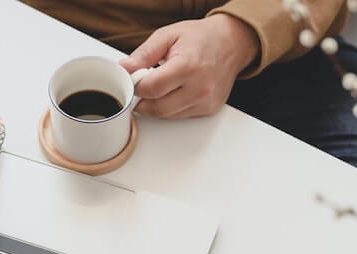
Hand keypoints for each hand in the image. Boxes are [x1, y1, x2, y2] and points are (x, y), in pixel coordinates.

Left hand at [120, 14, 259, 118]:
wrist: (232, 43)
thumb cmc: (201, 38)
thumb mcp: (168, 36)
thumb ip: (144, 54)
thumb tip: (124, 68)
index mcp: (187, 67)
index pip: (151, 89)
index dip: (137, 86)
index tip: (135, 80)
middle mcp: (199, 88)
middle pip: (157, 108)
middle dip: (143, 100)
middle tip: (144, 85)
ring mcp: (206, 102)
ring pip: (167, 116)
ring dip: (157, 105)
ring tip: (162, 85)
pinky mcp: (209, 110)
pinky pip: (181, 116)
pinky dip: (171, 107)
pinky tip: (175, 91)